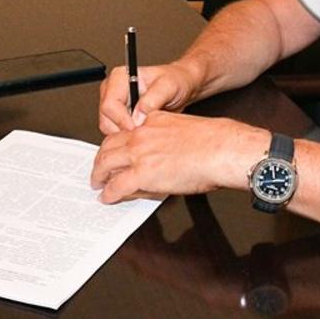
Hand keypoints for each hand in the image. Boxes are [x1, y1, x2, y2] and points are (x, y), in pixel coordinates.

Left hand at [90, 111, 267, 203]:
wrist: (221, 149)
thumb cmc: (213, 141)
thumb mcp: (183, 129)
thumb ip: (166, 138)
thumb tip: (161, 155)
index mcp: (152, 121)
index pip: (124, 132)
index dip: (116, 145)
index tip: (114, 152)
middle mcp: (142, 135)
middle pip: (109, 146)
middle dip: (101, 159)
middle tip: (99, 169)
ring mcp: (139, 153)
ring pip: (106, 163)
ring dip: (99, 175)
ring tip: (98, 183)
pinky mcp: (142, 173)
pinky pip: (116, 185)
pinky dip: (109, 193)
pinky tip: (107, 197)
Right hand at [97, 61, 202, 133]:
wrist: (181, 85)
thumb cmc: (175, 80)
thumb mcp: (168, 86)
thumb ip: (153, 99)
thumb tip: (138, 116)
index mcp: (120, 77)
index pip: (109, 104)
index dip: (122, 120)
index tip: (138, 128)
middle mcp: (113, 89)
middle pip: (105, 118)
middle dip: (123, 129)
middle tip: (143, 131)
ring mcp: (113, 102)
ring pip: (107, 127)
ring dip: (125, 133)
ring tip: (145, 129)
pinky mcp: (117, 115)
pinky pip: (114, 131)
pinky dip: (127, 135)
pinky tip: (142, 130)